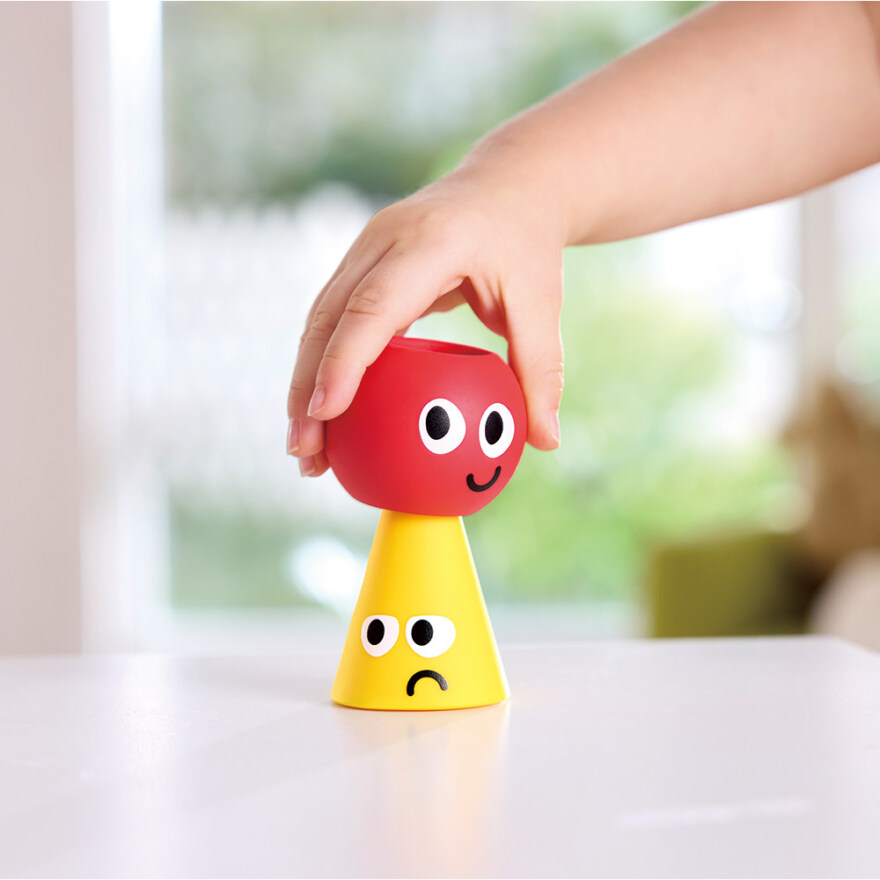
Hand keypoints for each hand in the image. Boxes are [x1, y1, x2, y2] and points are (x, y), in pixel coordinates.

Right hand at [286, 167, 565, 476]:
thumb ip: (540, 370)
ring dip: (305, 384)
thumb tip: (545, 442)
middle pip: (327, 317)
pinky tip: (326, 416)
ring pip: (318, 321)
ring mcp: (364, 248)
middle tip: (306, 453)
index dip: (343, 360)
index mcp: (429, 241)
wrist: (506, 187)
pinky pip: (332, 320)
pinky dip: (323, 367)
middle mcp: (383, 239)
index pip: (373, 306)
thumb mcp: (543, 303)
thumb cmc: (525, 246)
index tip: (324, 414)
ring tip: (307, 451)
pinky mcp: (360, 264)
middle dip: (306, 387)